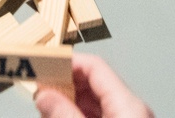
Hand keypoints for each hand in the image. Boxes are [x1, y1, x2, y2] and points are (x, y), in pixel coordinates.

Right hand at [34, 54, 152, 117]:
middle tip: (41, 90)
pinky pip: (100, 114)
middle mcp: (133, 110)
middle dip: (64, 84)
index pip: (94, 66)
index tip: (44, 66)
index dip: (67, 62)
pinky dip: (79, 114)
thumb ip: (65, 114)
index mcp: (129, 104)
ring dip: (69, 101)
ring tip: (48, 107)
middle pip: (94, 83)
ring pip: (95, 101)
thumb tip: (44, 96)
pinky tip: (64, 117)